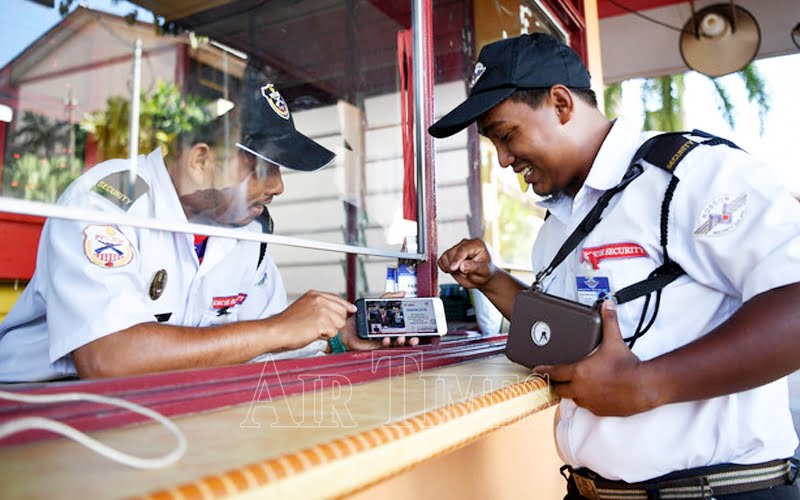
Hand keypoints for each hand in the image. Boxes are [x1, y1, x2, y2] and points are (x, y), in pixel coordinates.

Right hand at [270, 290, 355, 349]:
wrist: (276, 331)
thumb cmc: (287, 323)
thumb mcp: (304, 307)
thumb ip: (319, 306)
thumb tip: (335, 313)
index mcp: (314, 295)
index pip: (337, 299)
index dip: (346, 306)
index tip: (352, 309)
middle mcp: (319, 299)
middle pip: (342, 312)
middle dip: (334, 322)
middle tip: (320, 327)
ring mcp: (321, 309)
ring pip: (340, 323)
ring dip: (330, 330)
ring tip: (315, 330)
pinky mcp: (322, 321)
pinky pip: (334, 332)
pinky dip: (326, 336)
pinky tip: (314, 333)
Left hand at [339, 292, 419, 350]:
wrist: (347, 326)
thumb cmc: (362, 318)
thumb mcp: (377, 305)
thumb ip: (389, 299)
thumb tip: (402, 293)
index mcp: (391, 327)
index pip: (405, 331)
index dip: (413, 333)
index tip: (417, 332)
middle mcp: (389, 336)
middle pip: (404, 340)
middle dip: (410, 341)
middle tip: (414, 338)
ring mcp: (382, 342)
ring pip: (395, 346)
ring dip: (400, 342)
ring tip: (401, 337)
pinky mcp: (375, 347)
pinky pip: (383, 347)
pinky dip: (386, 343)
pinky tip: (386, 339)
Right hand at [438, 238, 497, 289]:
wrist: (481, 277)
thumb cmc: (485, 272)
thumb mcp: (483, 271)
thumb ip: (473, 267)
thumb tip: (462, 266)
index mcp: (477, 244)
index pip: (463, 249)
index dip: (457, 259)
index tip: (453, 268)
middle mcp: (465, 243)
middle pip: (452, 253)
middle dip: (454, 266)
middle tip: (465, 273)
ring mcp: (456, 248)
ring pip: (445, 257)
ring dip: (450, 268)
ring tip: (461, 271)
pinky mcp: (449, 254)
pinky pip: (441, 261)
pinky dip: (445, 268)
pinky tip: (455, 271)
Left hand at [533, 300, 658, 416]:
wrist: (644, 387)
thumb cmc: (628, 366)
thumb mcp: (615, 341)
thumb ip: (609, 321)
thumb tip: (607, 304)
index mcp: (579, 372)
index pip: (554, 372)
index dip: (543, 370)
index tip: (536, 370)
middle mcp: (581, 389)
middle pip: (559, 389)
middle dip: (556, 383)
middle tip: (554, 379)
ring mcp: (589, 402)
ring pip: (572, 398)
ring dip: (571, 392)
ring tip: (573, 385)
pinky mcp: (599, 410)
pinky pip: (586, 406)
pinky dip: (586, 400)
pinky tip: (590, 394)